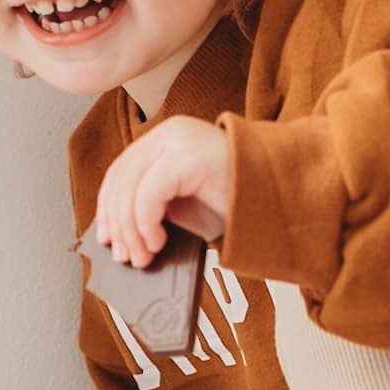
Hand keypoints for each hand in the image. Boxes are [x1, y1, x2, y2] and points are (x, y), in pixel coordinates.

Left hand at [94, 115, 231, 266]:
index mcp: (166, 138)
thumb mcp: (186, 203)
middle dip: (118, 224)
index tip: (107, 236)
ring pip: (131, 189)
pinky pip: (149, 194)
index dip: (108, 205)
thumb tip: (119, 232)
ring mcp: (179, 141)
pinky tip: (157, 242)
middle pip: (122, 179)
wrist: (282, 199)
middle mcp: (170, 133)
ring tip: (143, 256)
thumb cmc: (238, 203)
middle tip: (124, 256)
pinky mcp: (188, 157)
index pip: (121, 169)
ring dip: (132, 231)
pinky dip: (145, 224)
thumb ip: (153, 206)